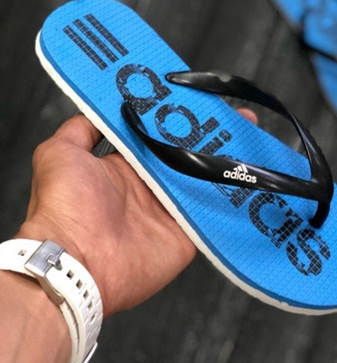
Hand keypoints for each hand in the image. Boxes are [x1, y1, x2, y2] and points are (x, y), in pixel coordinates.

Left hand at [18, 110, 256, 316]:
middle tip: (235, 117)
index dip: (178, 119)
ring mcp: (168, 211)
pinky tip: (249, 178)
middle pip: (186, 156)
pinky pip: (212, 214)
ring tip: (251, 140)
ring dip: (226, 163)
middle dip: (211, 137)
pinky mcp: (185, 234)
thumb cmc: (64, 206)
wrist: (77, 262)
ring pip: (204, 181)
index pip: (158, 135)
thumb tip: (95, 108)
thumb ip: (80, 128)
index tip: (198, 100)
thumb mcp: (59, 152)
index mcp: (124, 166)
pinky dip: (230, 200)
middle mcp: (148, 187)